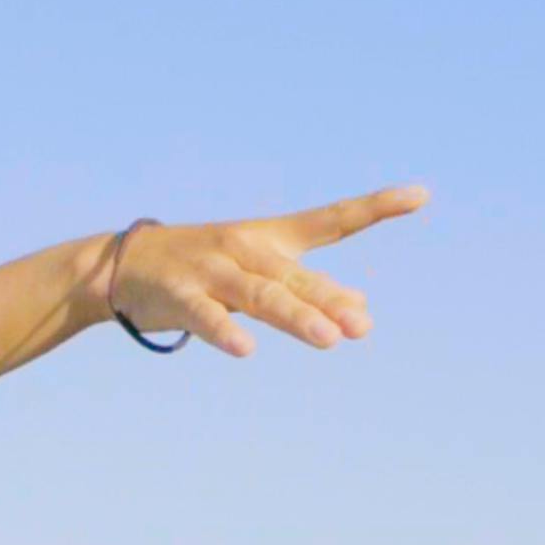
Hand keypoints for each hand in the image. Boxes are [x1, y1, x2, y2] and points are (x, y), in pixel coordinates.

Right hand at [102, 186, 427, 357]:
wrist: (123, 266)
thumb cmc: (202, 268)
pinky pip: (205, 317)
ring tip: (330, 339)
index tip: (420, 195)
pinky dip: (224, 332)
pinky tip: (245, 350)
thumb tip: (361, 306)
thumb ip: (308, 287)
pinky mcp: (179, 296)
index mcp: (270, 239)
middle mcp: (246, 249)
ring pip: (261, 296)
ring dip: (296, 316)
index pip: (331, 220)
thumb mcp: (258, 271)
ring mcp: (213, 272)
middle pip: (296, 277)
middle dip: (329, 301)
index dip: (375, 208)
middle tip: (362, 328)